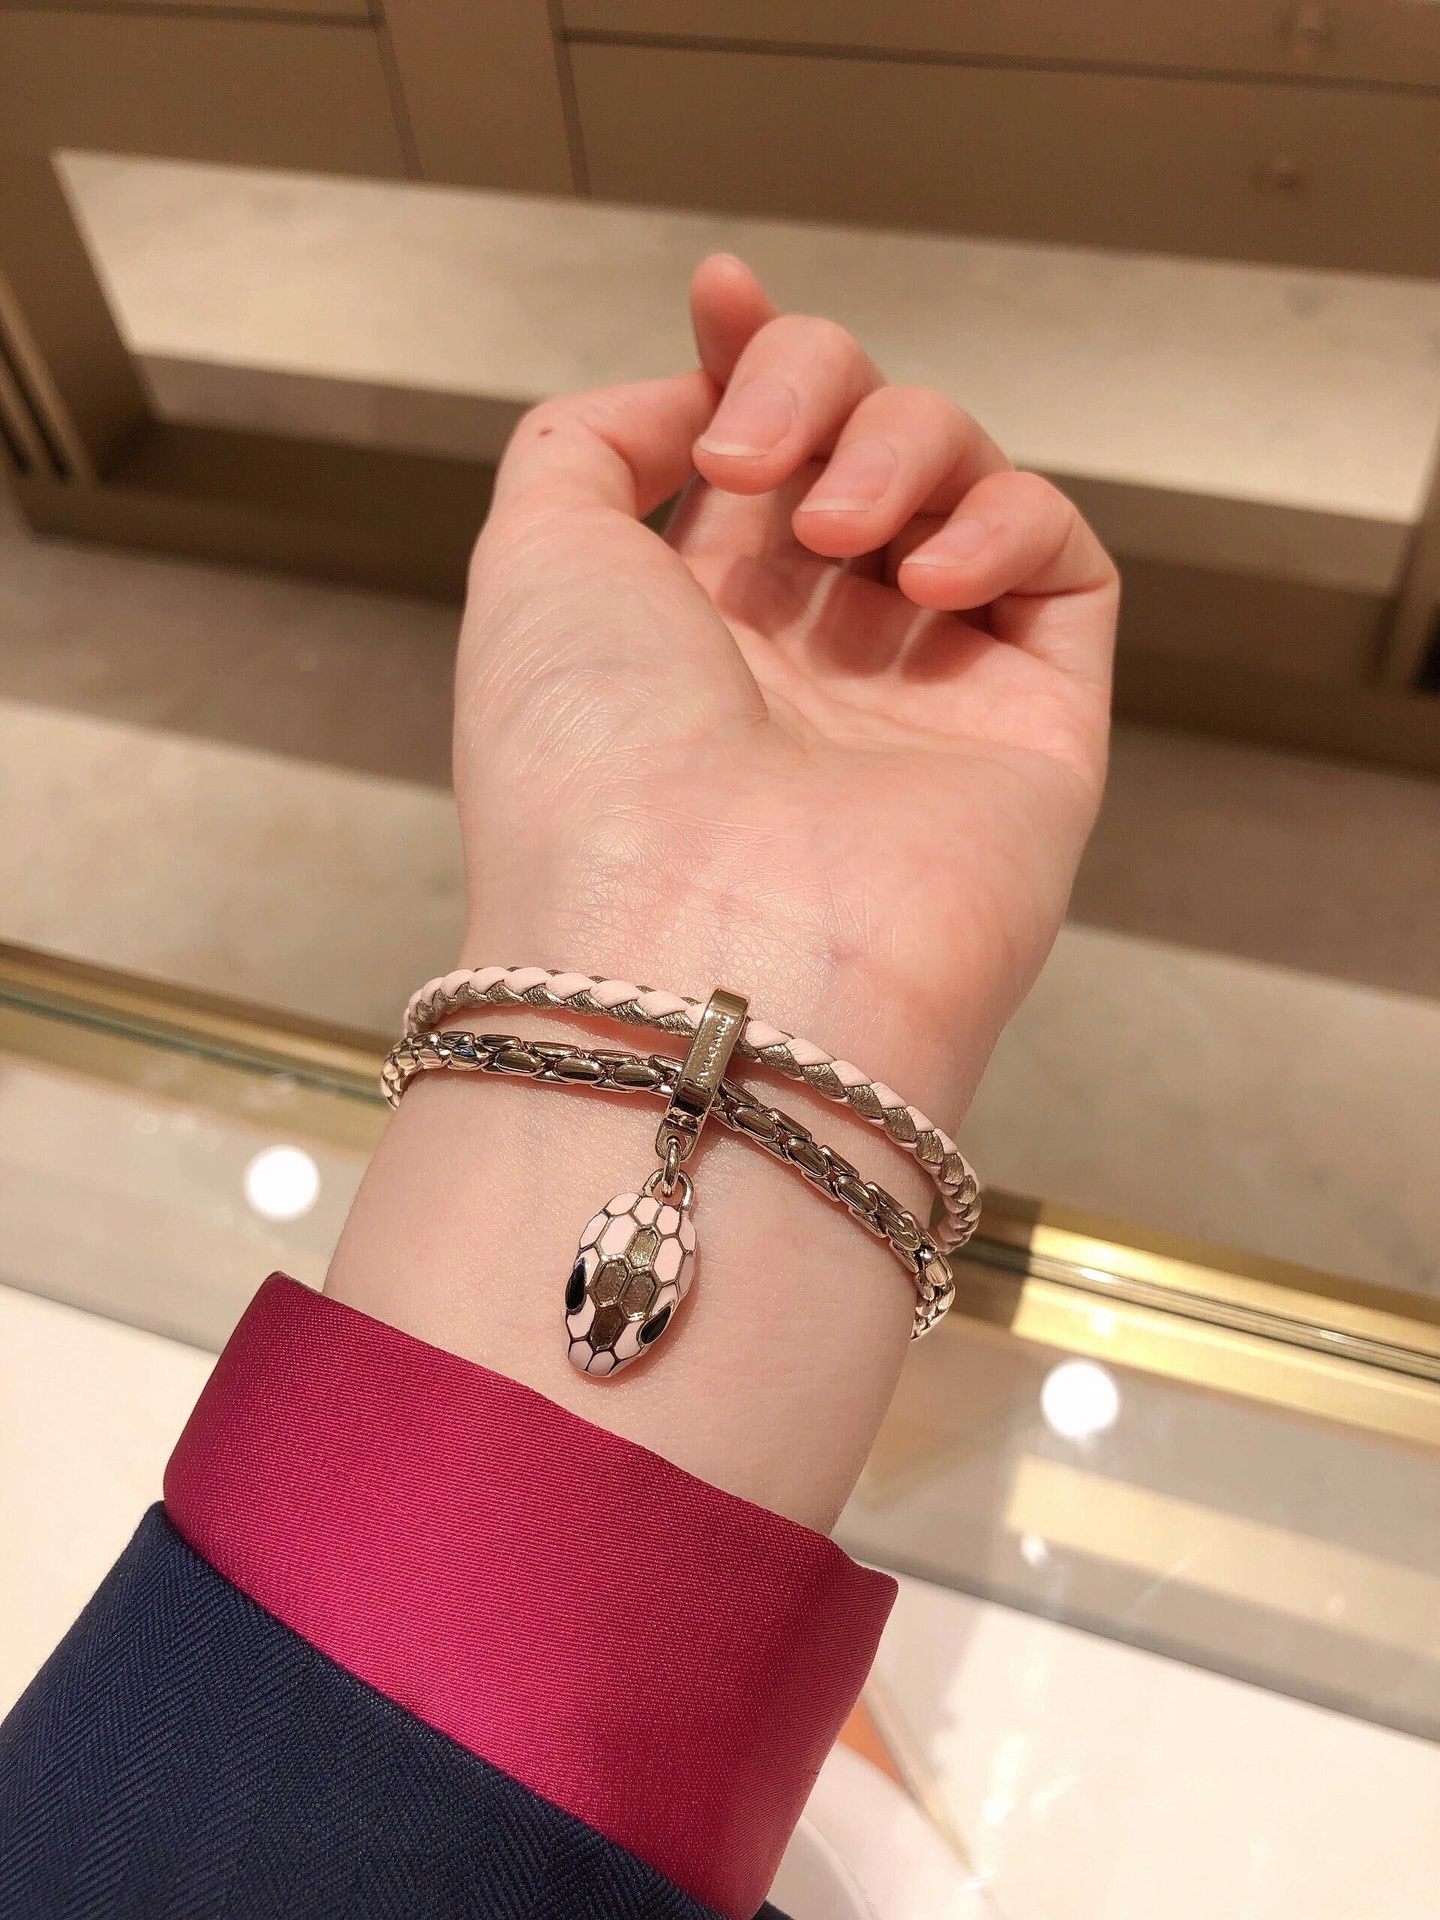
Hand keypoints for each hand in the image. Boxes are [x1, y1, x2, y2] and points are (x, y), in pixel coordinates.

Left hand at [455, 255, 1117, 1124]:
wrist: (699, 942)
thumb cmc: (590, 760)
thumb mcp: (532, 562)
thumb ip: (588, 443)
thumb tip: (685, 400)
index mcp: (688, 621)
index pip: (750, 453)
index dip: (748, 356)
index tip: (720, 295)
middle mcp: (811, 649)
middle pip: (858, 433)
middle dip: (816, 383)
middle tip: (760, 458)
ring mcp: (926, 686)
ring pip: (965, 477)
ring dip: (900, 450)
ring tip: (835, 535)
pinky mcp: (1036, 721)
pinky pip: (1063, 567)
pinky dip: (1006, 528)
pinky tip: (928, 581)